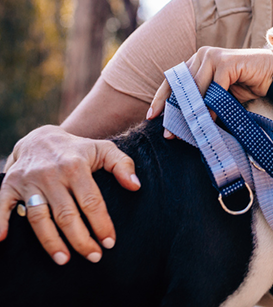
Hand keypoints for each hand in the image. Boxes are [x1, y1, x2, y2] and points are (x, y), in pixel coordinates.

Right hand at [0, 125, 140, 264]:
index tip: (110, 242)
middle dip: (81, 239)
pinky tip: (4, 239)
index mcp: (76, 166)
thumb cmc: (78, 149)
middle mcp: (51, 174)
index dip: (101, 224)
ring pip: (39, 217)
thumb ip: (123, 165)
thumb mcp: (104, 149)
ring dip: (50, 241)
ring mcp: (29, 181)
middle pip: (66, 214)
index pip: (91, 201)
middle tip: (94, 257)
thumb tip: (135, 186)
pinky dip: (1, 222)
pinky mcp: (9, 185)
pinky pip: (2, 205)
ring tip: (64, 259)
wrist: (41, 137)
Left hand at [147, 47, 272, 121]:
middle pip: (181, 85)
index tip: (152, 117)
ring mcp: (214, 56)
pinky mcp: (227, 62)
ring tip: (189, 131)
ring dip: (192, 111)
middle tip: (169, 133)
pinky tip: (210, 120)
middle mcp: (202, 54)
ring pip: (195, 87)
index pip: (173, 80)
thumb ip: (200, 101)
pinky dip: (211, 106)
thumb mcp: (218, 95)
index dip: (161, 98)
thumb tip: (179, 123)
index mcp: (197, 60)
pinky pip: (214, 88)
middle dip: (175, 111)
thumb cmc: (245, 85)